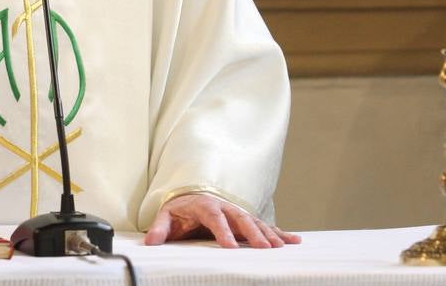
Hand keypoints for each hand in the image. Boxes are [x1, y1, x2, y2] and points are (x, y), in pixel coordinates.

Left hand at [144, 194, 301, 247]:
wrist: (191, 196)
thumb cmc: (180, 210)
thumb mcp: (167, 217)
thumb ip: (160, 229)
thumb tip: (150, 242)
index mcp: (205, 206)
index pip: (215, 218)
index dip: (223, 232)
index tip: (230, 247)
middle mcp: (225, 207)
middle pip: (241, 219)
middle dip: (253, 234)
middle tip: (264, 249)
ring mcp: (238, 213)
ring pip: (256, 222)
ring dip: (270, 234)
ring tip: (281, 248)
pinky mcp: (246, 219)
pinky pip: (266, 226)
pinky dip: (280, 233)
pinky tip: (294, 241)